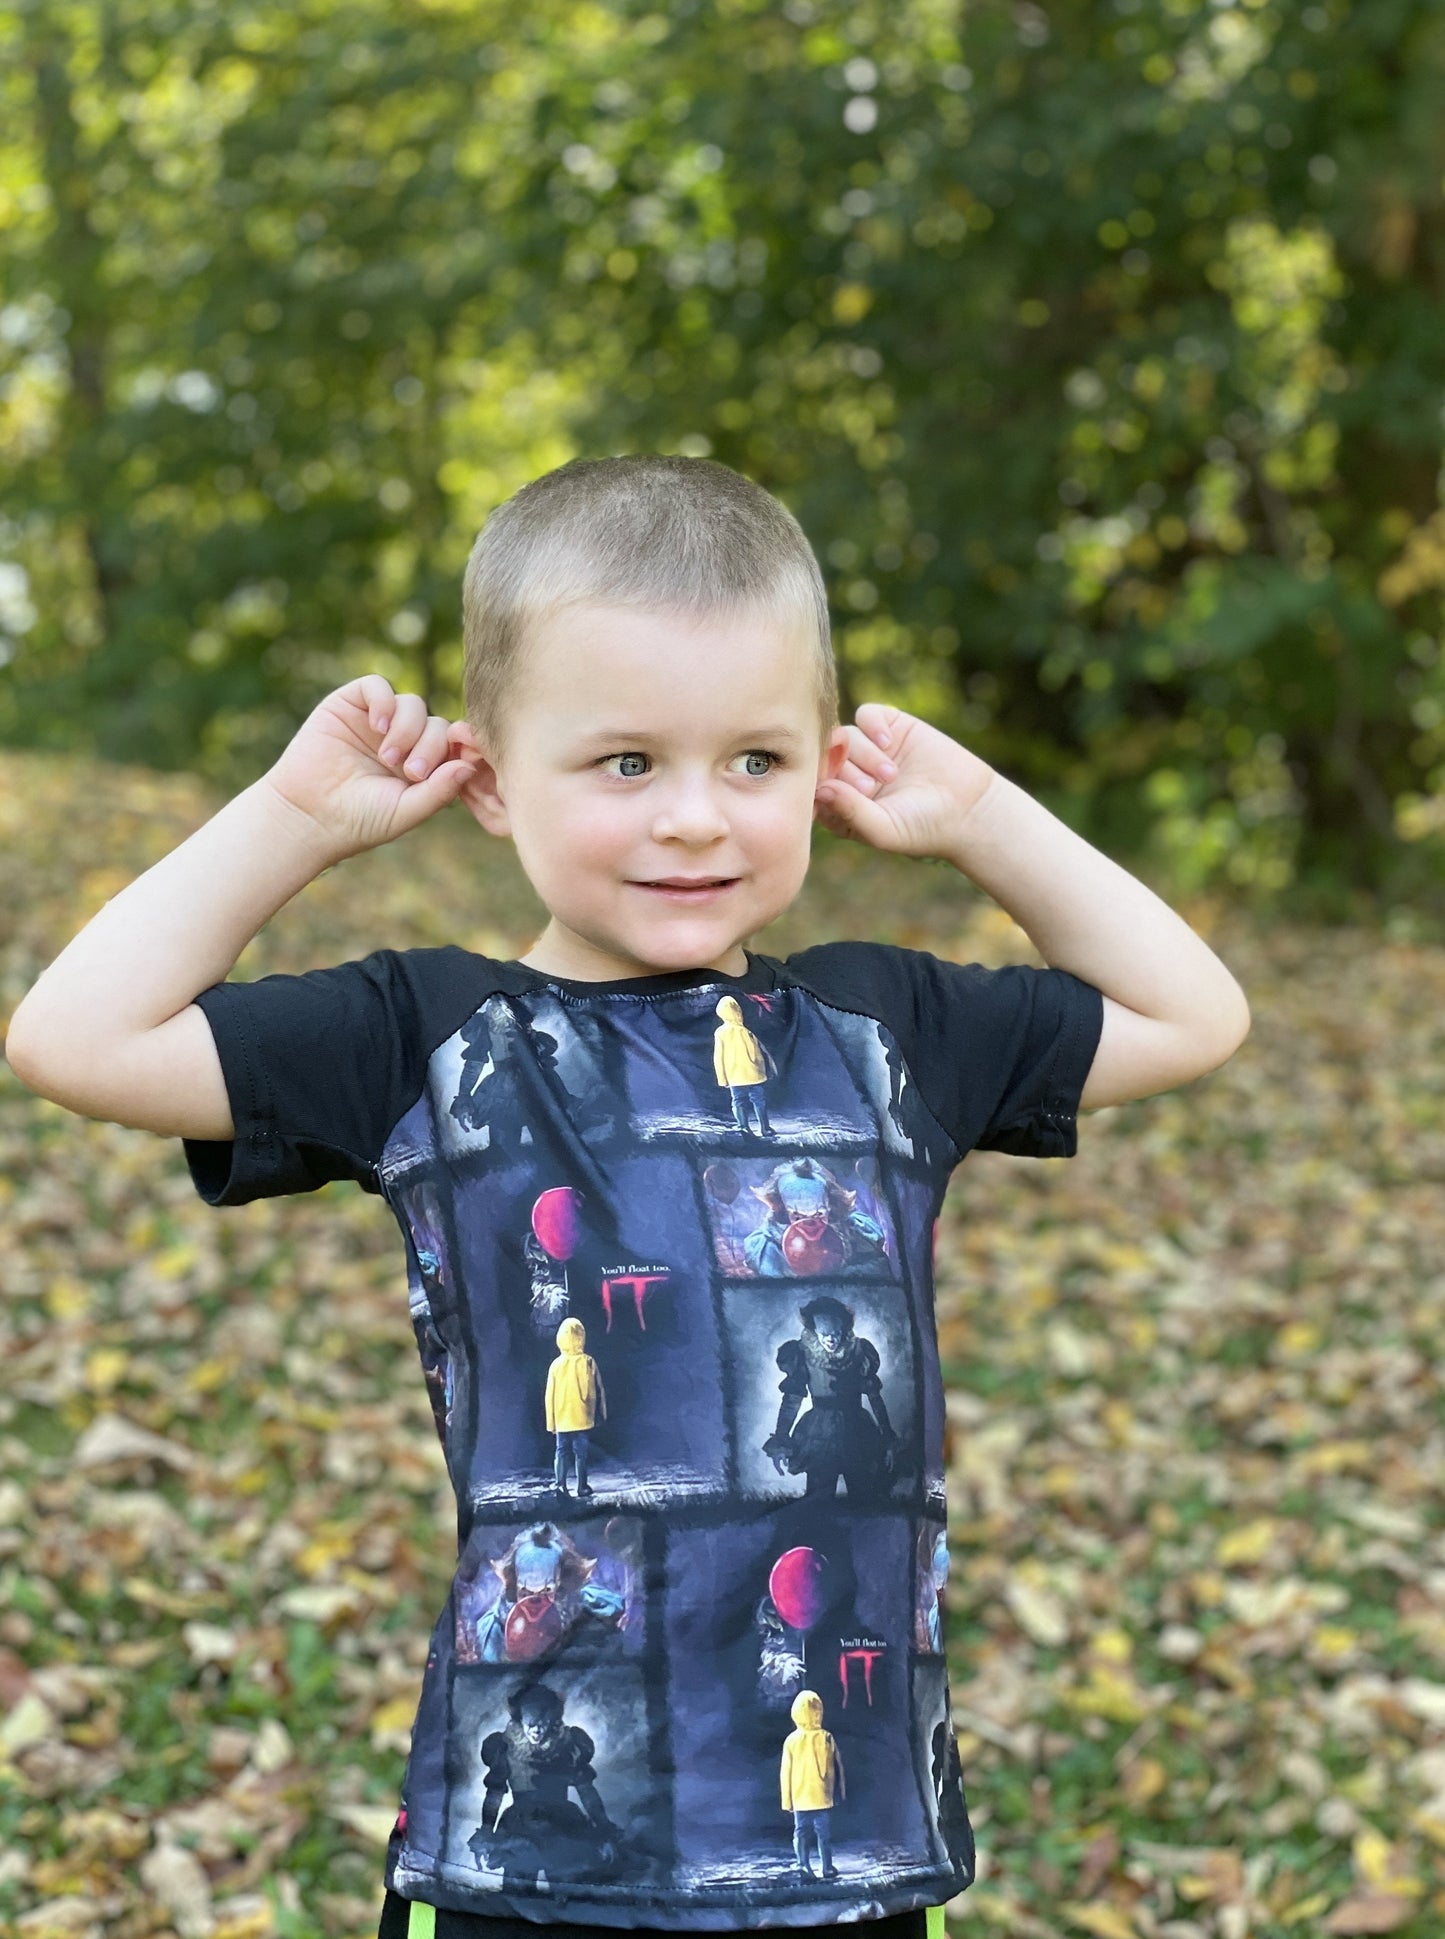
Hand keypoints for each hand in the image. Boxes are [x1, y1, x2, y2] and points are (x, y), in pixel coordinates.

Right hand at [263, 675, 484, 861]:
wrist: (309, 816)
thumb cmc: (360, 821)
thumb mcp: (407, 810)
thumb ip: (440, 790)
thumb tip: (469, 765)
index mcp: (423, 765)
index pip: (454, 745)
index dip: (457, 750)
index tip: (449, 768)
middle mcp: (404, 740)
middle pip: (437, 724)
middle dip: (430, 747)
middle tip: (411, 772)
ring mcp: (378, 722)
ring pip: (413, 704)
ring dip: (408, 729)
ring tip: (389, 757)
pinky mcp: (350, 705)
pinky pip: (377, 686)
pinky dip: (384, 701)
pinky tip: (377, 726)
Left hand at [813, 703, 996, 860]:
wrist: (968, 808)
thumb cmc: (922, 828)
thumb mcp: (883, 830)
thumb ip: (849, 811)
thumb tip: (819, 789)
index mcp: (840, 804)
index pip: (810, 784)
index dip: (817, 782)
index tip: (836, 790)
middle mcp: (850, 775)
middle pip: (824, 757)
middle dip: (843, 770)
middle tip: (871, 788)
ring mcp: (869, 750)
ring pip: (845, 736)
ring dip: (864, 754)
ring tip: (891, 775)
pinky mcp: (891, 728)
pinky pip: (866, 715)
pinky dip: (873, 726)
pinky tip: (889, 743)